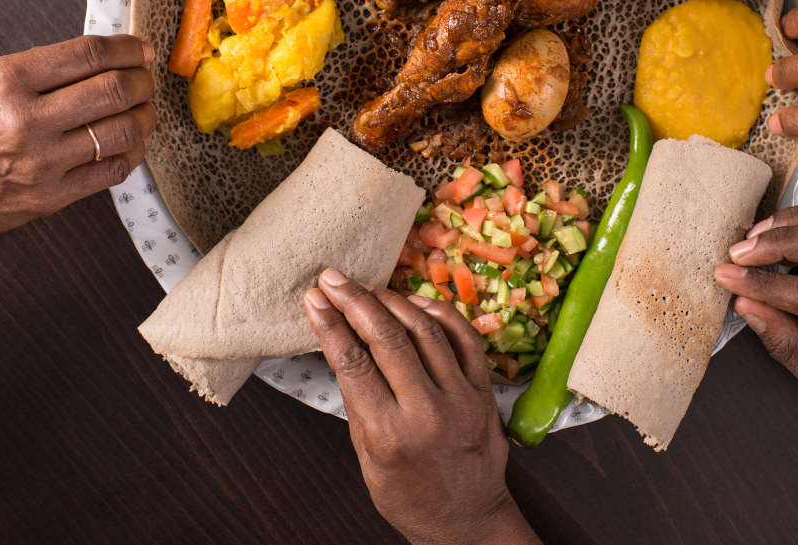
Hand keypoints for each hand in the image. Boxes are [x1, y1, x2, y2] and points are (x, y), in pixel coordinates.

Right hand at [0, 35, 155, 251]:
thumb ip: (42, 70)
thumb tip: (105, 58)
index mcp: (6, 79)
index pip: (89, 53)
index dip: (127, 48)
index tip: (141, 49)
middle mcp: (25, 119)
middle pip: (114, 90)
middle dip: (143, 81)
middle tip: (147, 79)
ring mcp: (40, 162)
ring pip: (122, 131)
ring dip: (145, 116)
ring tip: (143, 110)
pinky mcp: (50, 198)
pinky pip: (113, 170)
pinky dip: (132, 152)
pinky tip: (131, 143)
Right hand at [303, 269, 541, 544]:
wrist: (467, 520)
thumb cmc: (408, 494)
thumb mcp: (367, 456)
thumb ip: (359, 401)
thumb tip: (342, 341)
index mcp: (389, 434)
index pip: (353, 363)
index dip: (330, 324)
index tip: (314, 298)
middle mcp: (427, 412)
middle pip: (386, 338)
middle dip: (355, 300)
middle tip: (333, 278)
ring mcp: (461, 398)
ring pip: (425, 329)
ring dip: (392, 300)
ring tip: (367, 288)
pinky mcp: (484, 391)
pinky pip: (463, 336)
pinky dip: (437, 312)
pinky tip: (413, 301)